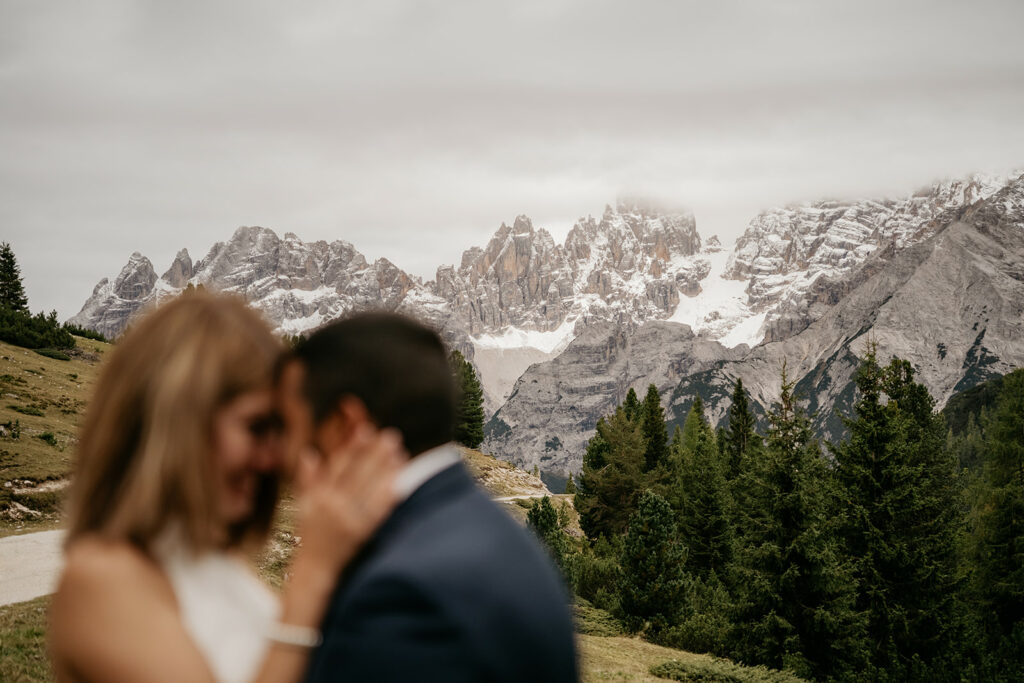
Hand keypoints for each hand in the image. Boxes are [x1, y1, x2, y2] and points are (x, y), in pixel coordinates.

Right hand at [294, 425, 404, 578]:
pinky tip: (399, 482)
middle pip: (357, 473)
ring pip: (369, 489)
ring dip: (385, 470)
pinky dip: (387, 496)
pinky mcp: (360, 533)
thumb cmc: (311, 535)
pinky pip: (376, 511)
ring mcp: (346, 519)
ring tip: (400, 453)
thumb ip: (308, 480)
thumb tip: (308, 453)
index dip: (353, 447)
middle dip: (375, 453)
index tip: (367, 430)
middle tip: (391, 436)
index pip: (339, 465)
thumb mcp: (304, 506)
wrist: (314, 569)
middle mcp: (332, 505)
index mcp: (319, 495)